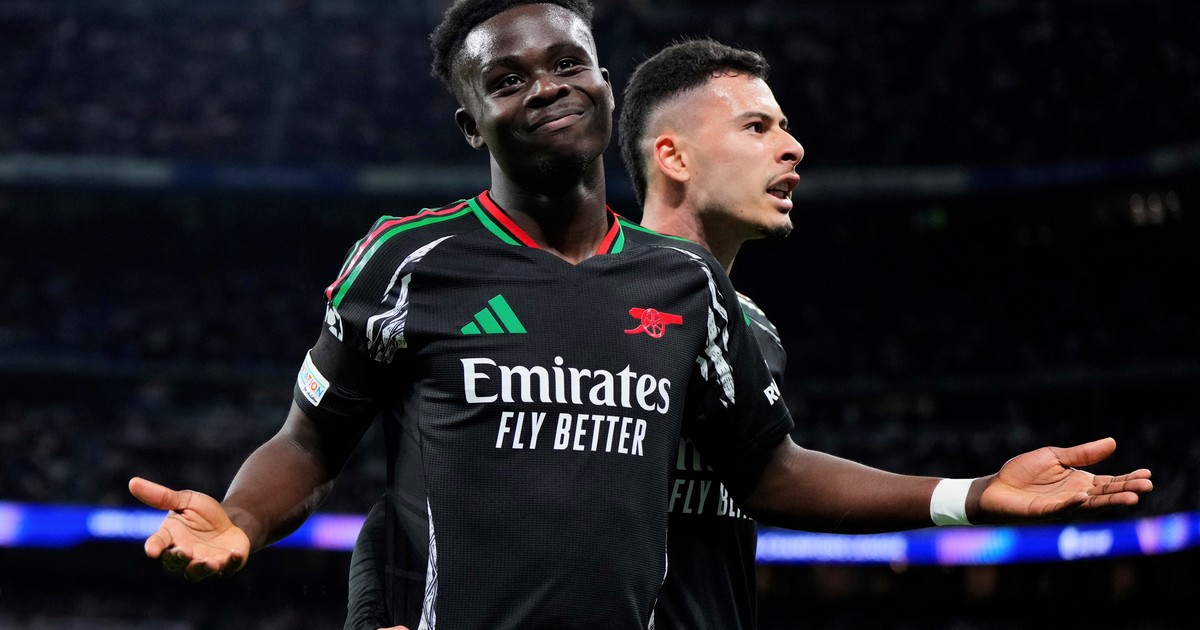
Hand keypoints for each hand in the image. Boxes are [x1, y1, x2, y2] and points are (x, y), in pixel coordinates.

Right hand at [128, 476, 250, 580]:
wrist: (232, 523)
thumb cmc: (203, 514)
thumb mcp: (186, 500)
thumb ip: (162, 497)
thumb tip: (132, 482)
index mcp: (170, 537)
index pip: (157, 543)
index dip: (154, 547)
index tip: (152, 551)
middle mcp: (183, 554)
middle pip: (174, 562)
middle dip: (178, 558)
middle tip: (184, 551)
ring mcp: (203, 562)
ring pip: (196, 572)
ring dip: (201, 568)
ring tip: (209, 561)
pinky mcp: (225, 566)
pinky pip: (227, 568)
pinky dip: (231, 562)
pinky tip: (235, 552)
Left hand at [975, 437, 1152, 523]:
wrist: (993, 488)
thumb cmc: (1022, 474)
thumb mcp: (1054, 457)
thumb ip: (1082, 453)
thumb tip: (1113, 442)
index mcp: (1080, 483)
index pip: (1109, 482)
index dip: (1127, 478)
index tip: (1148, 473)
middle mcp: (1075, 497)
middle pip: (1105, 494)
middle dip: (1126, 490)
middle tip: (1147, 486)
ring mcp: (1061, 506)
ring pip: (1089, 505)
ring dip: (1109, 501)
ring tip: (1131, 497)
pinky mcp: (1042, 512)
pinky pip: (1060, 509)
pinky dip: (1071, 504)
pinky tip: (1083, 497)